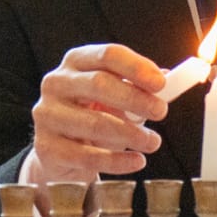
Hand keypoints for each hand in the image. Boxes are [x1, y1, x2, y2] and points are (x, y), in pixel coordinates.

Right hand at [21, 44, 165, 212]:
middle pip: (99, 84)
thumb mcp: (113, 96)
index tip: (161, 83)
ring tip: (152, 142)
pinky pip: (88, 155)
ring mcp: (47, 115)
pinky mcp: (46, 147)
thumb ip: (139, 86)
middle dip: (135, 99)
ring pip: (95, 123)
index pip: (107, 55)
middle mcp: (56, 83)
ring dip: (131, 133)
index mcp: (76, 63)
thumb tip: (170, 78)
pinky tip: (137, 161)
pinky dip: (118, 161)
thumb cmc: (90, 115)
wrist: (57, 150)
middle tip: (161, 112)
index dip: (137, 67)